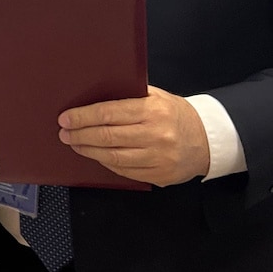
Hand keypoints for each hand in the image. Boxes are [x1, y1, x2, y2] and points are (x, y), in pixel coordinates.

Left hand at [59, 86, 210, 185]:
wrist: (207, 139)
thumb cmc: (176, 114)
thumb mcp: (157, 97)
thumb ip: (129, 96)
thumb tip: (92, 97)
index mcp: (153, 110)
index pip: (109, 113)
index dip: (83, 117)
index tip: (66, 118)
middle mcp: (156, 134)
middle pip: (107, 137)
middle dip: (80, 135)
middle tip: (64, 133)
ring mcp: (158, 158)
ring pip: (113, 157)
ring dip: (88, 151)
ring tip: (75, 144)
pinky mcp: (159, 175)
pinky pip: (125, 171)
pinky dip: (106, 163)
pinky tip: (96, 155)